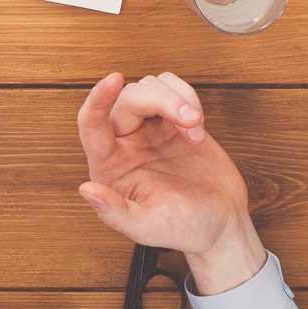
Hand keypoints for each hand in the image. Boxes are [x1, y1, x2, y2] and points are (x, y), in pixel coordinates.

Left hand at [76, 72, 266, 293]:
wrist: (221, 223)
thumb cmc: (182, 229)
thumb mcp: (148, 228)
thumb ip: (115, 212)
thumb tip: (86, 190)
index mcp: (109, 167)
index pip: (91, 124)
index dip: (98, 99)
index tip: (113, 79)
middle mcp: (125, 143)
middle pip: (130, 99)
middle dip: (161, 100)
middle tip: (191, 120)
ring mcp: (150, 129)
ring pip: (150, 87)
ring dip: (177, 98)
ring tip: (197, 128)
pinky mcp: (174, 120)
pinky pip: (172, 89)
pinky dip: (187, 97)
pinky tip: (199, 125)